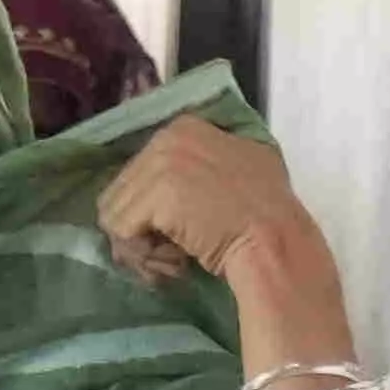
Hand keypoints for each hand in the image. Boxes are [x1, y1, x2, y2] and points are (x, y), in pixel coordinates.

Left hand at [96, 121, 354, 373]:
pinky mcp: (154, 197)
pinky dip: (141, 256)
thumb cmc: (266, 211)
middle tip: (175, 252)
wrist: (276, 240)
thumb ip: (203, 160)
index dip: (151, 208)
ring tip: (175, 258)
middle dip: (141, 229)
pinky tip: (175, 261)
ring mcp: (159, 165)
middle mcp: (166, 138)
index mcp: (184, 127)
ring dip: (140, 246)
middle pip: (120, 193)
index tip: (181, 226)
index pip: (137, 172)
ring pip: (113, 215)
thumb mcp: (241, 161)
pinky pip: (120, 233)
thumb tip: (168, 184)